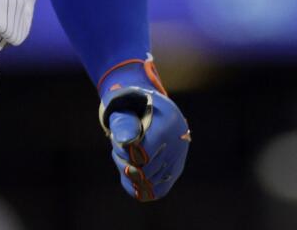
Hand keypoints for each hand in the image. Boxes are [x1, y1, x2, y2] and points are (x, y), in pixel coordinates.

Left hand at [97, 61, 190, 200]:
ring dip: (130, 175)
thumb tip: (127, 143)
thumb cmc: (130, 104)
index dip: (123, 153)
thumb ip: (122, 122)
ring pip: (150, 184)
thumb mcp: (122, 105)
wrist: (148, 104)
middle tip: (117, 148)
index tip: (117, 142)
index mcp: (167, 123)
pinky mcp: (176, 169)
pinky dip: (139, 187)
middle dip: (125, 164)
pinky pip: (157, 191)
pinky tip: (129, 171)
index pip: (143, 154)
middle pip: (145, 171)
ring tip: (126, 156)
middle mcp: (178, 143)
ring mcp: (179, 158)